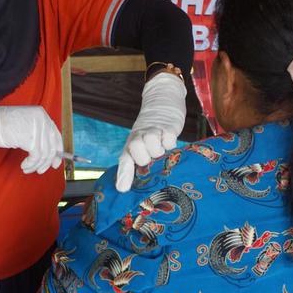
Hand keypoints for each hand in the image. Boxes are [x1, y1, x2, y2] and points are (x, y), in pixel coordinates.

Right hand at [0, 96, 62, 173]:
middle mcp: (42, 119)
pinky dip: (31, 164)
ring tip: (27, 169)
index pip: (56, 135)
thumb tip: (48, 153)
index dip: (57, 151)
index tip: (55, 163)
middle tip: (41, 170)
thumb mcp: (23, 125)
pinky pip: (36, 157)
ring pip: (44, 154)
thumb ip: (36, 134)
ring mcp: (37, 128)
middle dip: (48, 161)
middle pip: (52, 145)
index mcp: (41, 114)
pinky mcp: (30, 138)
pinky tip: (24, 166)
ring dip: (36, 165)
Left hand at [116, 72, 186, 191]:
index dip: (124, 174)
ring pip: (153, 146)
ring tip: (162, 149)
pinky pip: (169, 139)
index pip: (125, 160)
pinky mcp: (169, 127)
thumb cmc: (150, 133)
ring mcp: (154, 132)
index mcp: (131, 145)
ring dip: (159, 151)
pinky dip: (170, 143)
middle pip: (139, 154)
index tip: (123, 189)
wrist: (161, 104)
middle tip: (152, 157)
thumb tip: (123, 188)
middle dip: (147, 159)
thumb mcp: (140, 146)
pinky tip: (170, 142)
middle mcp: (139, 138)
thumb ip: (134, 165)